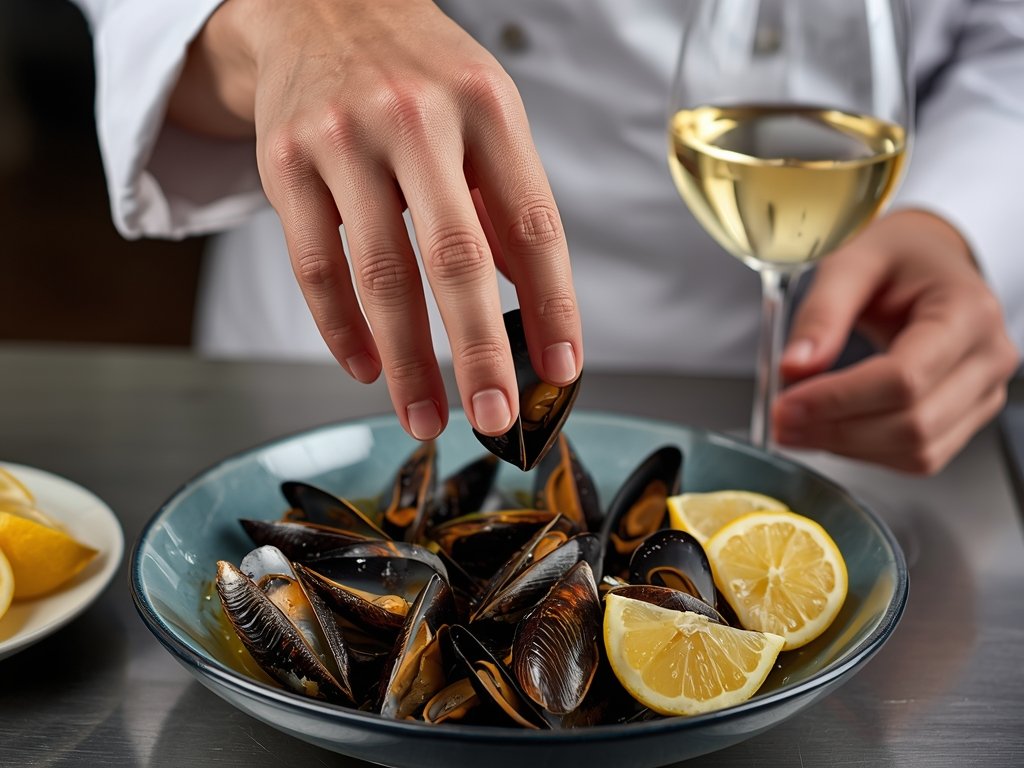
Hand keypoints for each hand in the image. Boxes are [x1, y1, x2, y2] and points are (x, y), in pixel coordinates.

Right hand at [168, 0, 582, 440]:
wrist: (319, 5)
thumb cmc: (417, 72)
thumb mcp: (485, 115)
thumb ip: (509, 203)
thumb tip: (533, 301)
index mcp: (485, 107)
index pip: (533, 223)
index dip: (553, 304)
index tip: (560, 368)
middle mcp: (416, 118)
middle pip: (455, 258)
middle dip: (479, 352)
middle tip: (493, 418)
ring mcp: (343, 138)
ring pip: (379, 275)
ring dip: (407, 362)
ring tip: (425, 417)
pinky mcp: (284, 162)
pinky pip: (314, 266)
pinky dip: (341, 330)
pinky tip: (367, 366)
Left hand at [774, 210, 1019, 473]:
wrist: (926, 260)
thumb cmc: (896, 257)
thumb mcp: (852, 261)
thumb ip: (821, 313)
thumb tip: (794, 367)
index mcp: (967, 311)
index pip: (904, 377)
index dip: (839, 399)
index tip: (786, 404)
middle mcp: (988, 357)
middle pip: (913, 423)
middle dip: (836, 430)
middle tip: (780, 421)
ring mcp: (984, 393)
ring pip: (917, 451)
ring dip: (847, 448)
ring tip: (797, 427)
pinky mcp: (966, 417)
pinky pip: (919, 457)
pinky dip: (867, 452)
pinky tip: (829, 430)